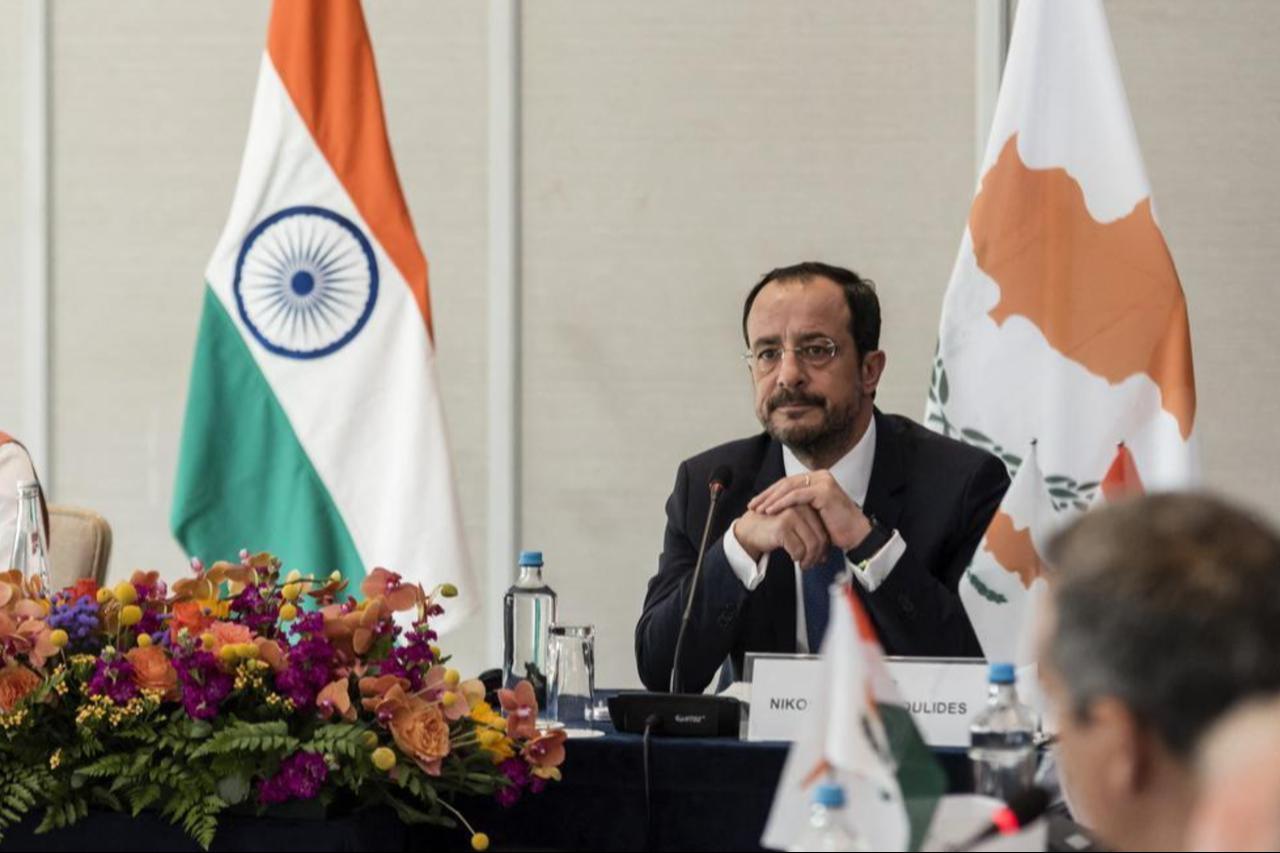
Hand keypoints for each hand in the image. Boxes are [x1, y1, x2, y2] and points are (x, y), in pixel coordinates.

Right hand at [733, 505, 830, 569]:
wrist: (748, 530)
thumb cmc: (771, 530)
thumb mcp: (794, 528)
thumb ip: (809, 534)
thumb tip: (825, 554)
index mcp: (806, 506)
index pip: (824, 530)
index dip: (824, 548)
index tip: (819, 558)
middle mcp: (800, 507)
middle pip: (820, 538)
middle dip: (817, 555)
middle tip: (811, 564)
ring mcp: (791, 515)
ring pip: (812, 544)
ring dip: (809, 559)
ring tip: (804, 564)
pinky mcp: (782, 526)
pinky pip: (799, 549)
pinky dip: (798, 557)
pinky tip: (793, 558)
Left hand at [748, 470, 872, 550]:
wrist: (856, 536)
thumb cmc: (835, 528)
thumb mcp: (812, 514)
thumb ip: (799, 506)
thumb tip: (775, 507)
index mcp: (817, 479)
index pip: (788, 483)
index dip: (770, 493)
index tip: (756, 503)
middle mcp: (820, 476)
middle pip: (786, 483)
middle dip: (767, 495)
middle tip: (752, 505)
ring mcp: (823, 481)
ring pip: (789, 487)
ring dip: (771, 499)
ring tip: (758, 509)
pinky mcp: (824, 490)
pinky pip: (797, 495)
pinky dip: (781, 502)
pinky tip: (770, 511)